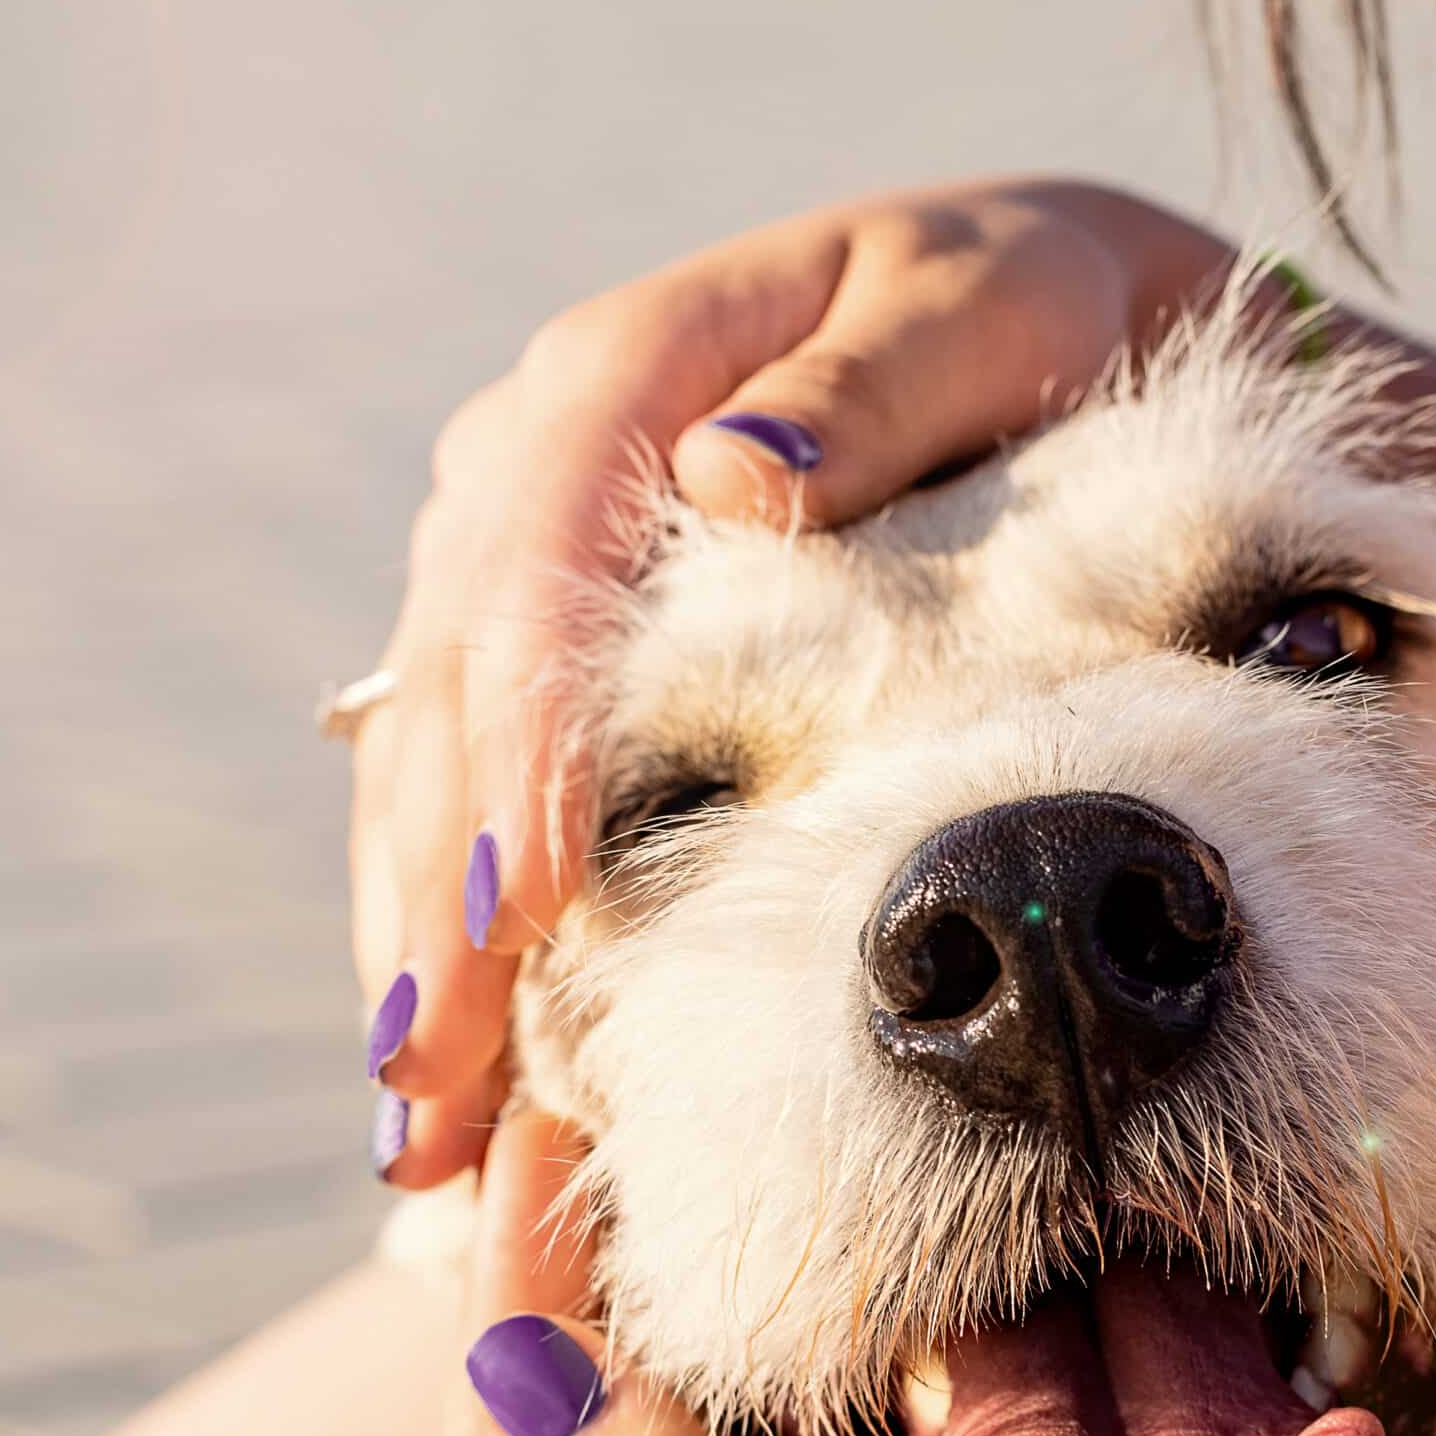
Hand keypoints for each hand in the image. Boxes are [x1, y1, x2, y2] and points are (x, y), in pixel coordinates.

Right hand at [360, 183, 1231, 1184]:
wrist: (1015, 317)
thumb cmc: (1019, 317)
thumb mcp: (982, 310)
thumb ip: (871, 387)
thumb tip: (738, 480)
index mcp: (625, 370)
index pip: (536, 563)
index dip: (526, 738)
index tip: (536, 897)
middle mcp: (535, 462)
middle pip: (453, 690)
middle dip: (437, 894)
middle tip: (435, 1082)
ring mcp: (520, 554)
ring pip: (427, 758)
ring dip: (416, 942)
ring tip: (419, 1125)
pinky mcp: (544, 641)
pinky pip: (469, 785)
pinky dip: (458, 921)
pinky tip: (458, 1060)